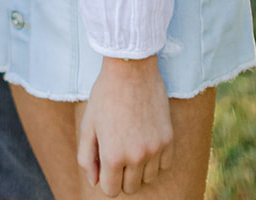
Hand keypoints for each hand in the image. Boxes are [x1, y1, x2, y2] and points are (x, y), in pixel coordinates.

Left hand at [78, 57, 172, 195]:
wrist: (131, 68)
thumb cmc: (105, 95)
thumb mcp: (88, 124)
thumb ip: (87, 157)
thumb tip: (95, 182)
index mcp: (112, 155)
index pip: (111, 190)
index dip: (106, 179)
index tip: (105, 163)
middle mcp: (135, 157)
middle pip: (130, 188)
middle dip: (121, 175)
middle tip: (117, 150)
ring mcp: (154, 149)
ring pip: (148, 179)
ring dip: (139, 168)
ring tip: (131, 143)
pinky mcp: (168, 140)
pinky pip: (164, 166)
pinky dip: (155, 160)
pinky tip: (146, 140)